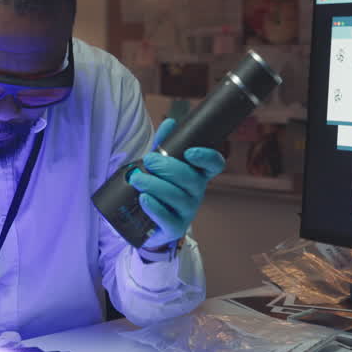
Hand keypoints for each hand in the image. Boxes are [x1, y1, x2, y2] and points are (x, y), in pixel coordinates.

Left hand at [127, 117, 224, 248]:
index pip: (214, 165)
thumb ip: (164, 146)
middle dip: (168, 167)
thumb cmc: (158, 189)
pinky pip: (167, 218)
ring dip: (155, 185)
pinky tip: (144, 198)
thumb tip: (169, 123)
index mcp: (197, 174)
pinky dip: (154, 207)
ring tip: (137, 178)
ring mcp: (187, 211)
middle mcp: (196, 192)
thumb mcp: (160, 166)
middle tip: (149, 160)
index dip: (207, 157)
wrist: (147, 221)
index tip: (190, 152)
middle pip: (191, 178)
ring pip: (177, 197)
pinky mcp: (174, 228)